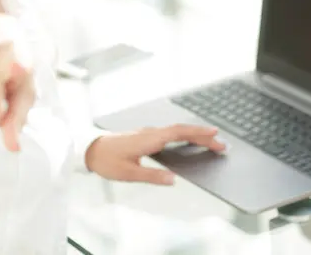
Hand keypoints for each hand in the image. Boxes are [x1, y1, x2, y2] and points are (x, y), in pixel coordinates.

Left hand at [85, 125, 225, 184]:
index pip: (178, 133)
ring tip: (210, 142)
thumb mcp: (129, 173)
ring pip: (175, 130)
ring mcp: (147, 133)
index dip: (197, 132)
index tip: (215, 134)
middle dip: (202, 135)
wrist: (89, 149)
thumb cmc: (107, 160)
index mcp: (149, 139)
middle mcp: (150, 133)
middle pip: (181, 130)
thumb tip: (173, 179)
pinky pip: (168, 132)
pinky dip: (182, 135)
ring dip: (193, 134)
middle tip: (221, 144)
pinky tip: (186, 141)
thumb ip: (152, 176)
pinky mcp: (144, 136)